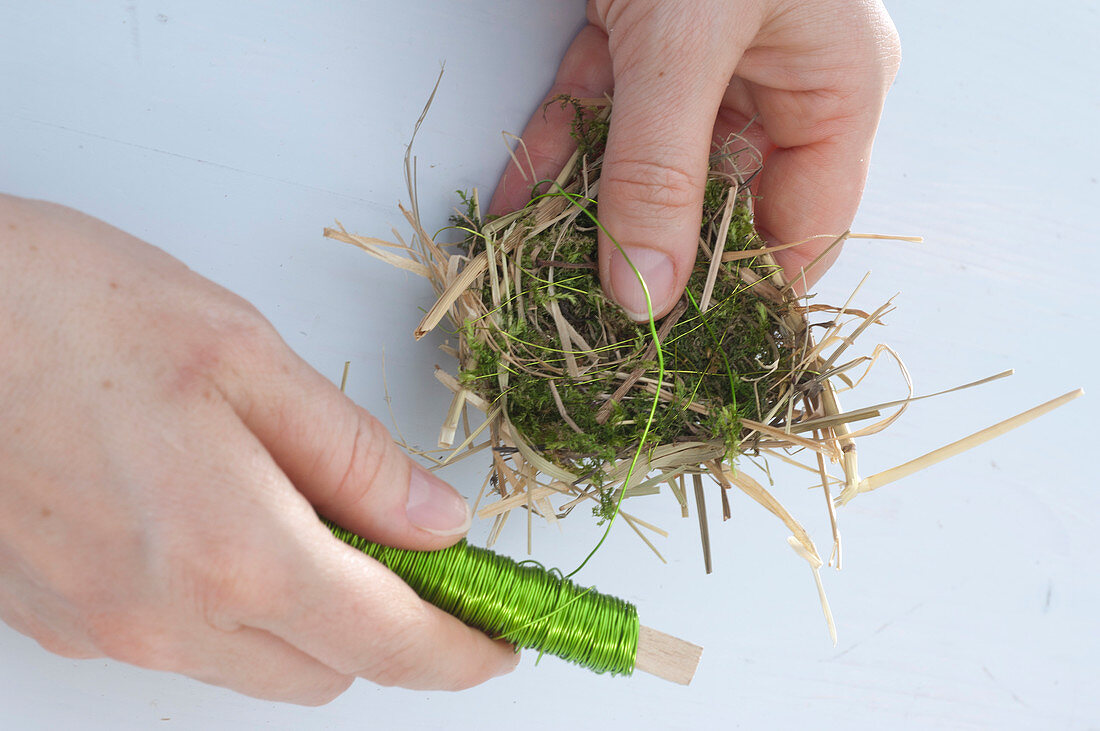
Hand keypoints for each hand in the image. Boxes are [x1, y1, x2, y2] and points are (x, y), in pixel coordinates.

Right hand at [0, 195, 516, 703]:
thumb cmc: (66, 310)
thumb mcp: (245, 358)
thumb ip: (352, 456)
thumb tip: (437, 524)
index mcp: (232, 550)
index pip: (387, 642)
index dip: (459, 652)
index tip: (499, 641)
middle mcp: (165, 618)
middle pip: (326, 671)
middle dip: (388, 631)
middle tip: (412, 559)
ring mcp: (104, 629)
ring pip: (254, 665)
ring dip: (310, 622)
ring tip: (314, 527)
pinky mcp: (57, 620)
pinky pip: (183, 645)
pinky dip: (234, 608)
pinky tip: (224, 526)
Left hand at [490, 0, 900, 319]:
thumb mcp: (688, 44)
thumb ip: (662, 170)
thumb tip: (644, 297)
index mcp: (831, 87)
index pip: (803, 227)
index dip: (748, 295)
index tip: (686, 353)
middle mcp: (772, 78)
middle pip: (714, 201)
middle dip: (649, 257)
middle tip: (594, 327)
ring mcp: (700, 56)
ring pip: (645, 161)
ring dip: (587, 212)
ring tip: (537, 278)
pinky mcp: (637, 27)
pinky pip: (599, 108)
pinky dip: (557, 149)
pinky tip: (517, 200)